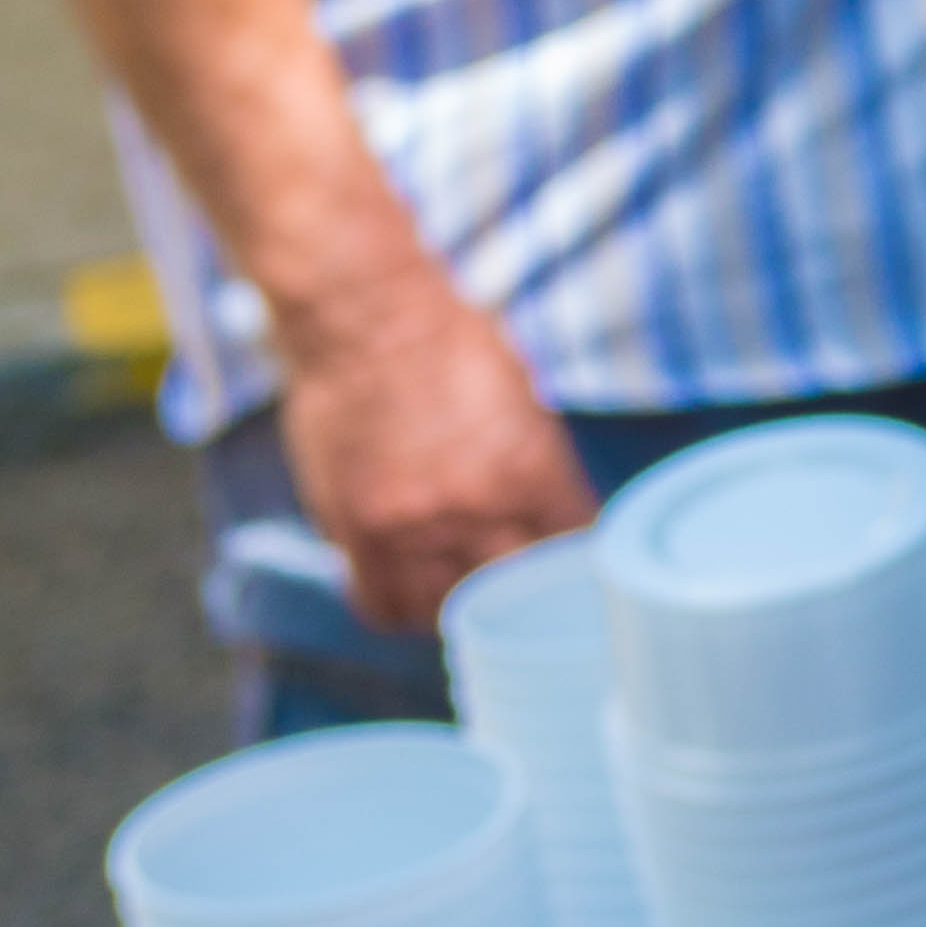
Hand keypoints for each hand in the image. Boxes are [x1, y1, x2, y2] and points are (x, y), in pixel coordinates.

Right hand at [275, 267, 592, 635]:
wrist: (363, 314)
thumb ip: (540, 466)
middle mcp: (474, 508)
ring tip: (458, 595)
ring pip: (444, 612)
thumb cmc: (446, 341)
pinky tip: (409, 591)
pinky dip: (398, 608)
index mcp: (531, 471)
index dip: (571, 565)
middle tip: (516, 594)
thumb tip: (556, 519)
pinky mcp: (354, 529)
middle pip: (511, 595)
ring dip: (455, 609)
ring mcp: (410, 525)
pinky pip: (381, 603)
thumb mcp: (524, 397)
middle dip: (517, 597)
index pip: (570, 551)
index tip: (567, 570)